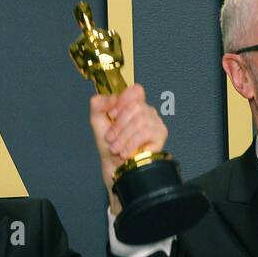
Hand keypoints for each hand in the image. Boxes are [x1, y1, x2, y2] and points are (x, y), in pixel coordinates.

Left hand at [89, 83, 167, 212]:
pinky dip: (131, 143)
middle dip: (119, 124)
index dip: (123, 100)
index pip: (136, 91)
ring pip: (140, 120)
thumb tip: (112, 98)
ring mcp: (155, 122)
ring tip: (116, 147)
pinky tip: (125, 152)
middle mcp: (146, 111)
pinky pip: (145, 133)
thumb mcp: (97, 119)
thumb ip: (99, 103)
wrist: (114, 165)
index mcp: (133, 104)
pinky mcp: (160, 134)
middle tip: (111, 137)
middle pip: (136, 106)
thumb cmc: (109, 144)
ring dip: (123, 136)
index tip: (112, 114)